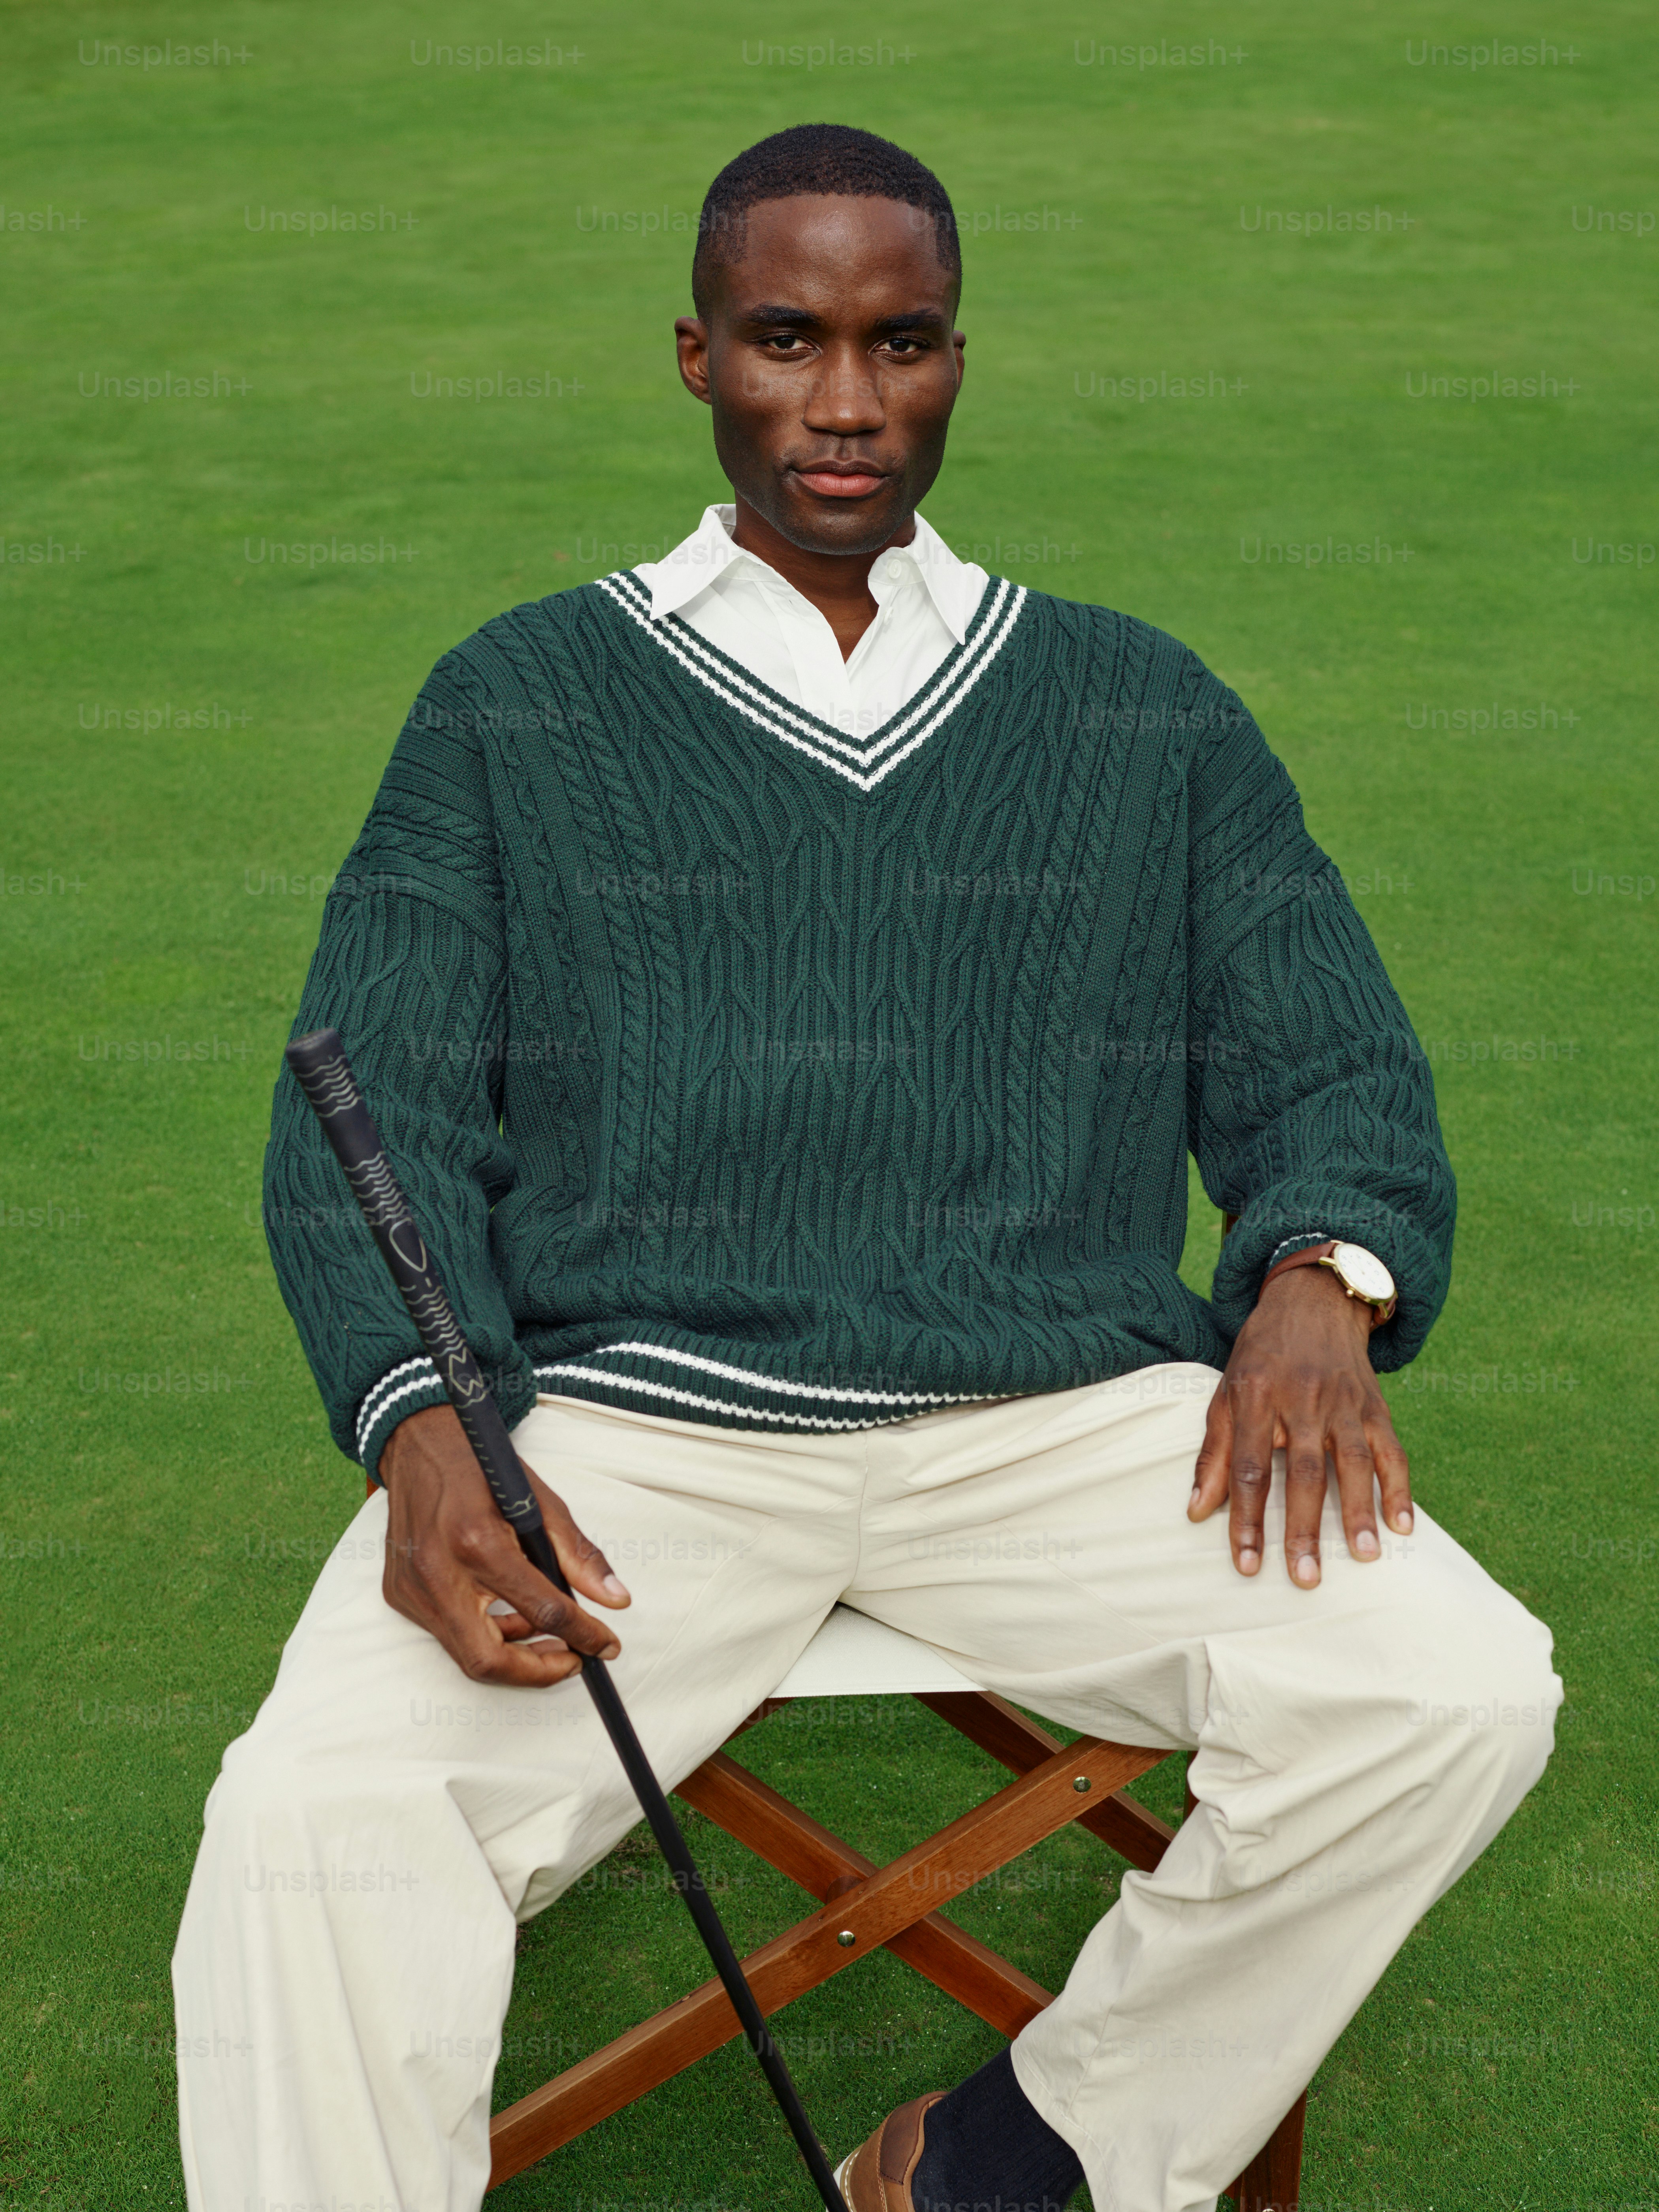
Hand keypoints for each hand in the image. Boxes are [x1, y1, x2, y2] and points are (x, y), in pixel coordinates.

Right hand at [378, 1403, 628, 1683]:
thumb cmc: (481, 1468)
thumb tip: (615, 1600)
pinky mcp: (399, 1595)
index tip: (606, 1645)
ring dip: (514, 1653)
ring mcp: (411, 1588)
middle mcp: (437, 1571)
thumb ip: (578, 1554)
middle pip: (488, 1659)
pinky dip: (484, 1634)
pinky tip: (509, 1616)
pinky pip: (447, 1634)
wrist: (418, 1444)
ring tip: (547, 1632)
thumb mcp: (540, 1501)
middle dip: (537, 1672)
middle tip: (573, 1659)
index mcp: (478, 1541)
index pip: (540, 1609)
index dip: (582, 1635)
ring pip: (466, 1653)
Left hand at [1188, 1263, 1412, 1587]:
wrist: (1312, 1301)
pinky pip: (1391, 1450)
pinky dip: (1401, 1488)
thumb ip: (1213, 1453)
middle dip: (1304, 1528)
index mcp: (1255, 1397)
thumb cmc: (1261, 1355)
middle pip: (1303, 1472)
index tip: (1246, 1565)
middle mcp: (1301, 1400)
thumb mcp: (1226, 1391)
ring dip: (1359, 1512)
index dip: (1246, 1519)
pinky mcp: (1374, 1406)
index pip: (1248, 1468)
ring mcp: (1343, 1403)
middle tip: (1306, 1578)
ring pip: (1353, 1463)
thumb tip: (1197, 1511)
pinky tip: (1404, 1526)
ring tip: (1364, 1557)